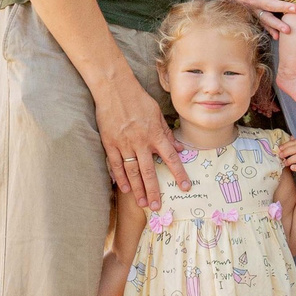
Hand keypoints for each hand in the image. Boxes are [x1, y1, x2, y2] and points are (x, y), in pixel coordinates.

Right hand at [94, 67, 184, 206]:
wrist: (114, 89)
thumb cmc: (138, 99)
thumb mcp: (157, 113)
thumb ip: (167, 132)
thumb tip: (180, 147)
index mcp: (155, 134)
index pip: (171, 157)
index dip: (179, 173)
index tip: (185, 186)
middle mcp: (141, 141)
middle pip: (150, 171)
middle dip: (154, 190)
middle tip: (157, 206)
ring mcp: (124, 143)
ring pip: (132, 171)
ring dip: (138, 189)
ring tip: (142, 203)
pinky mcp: (110, 143)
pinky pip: (116, 164)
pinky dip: (120, 177)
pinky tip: (125, 188)